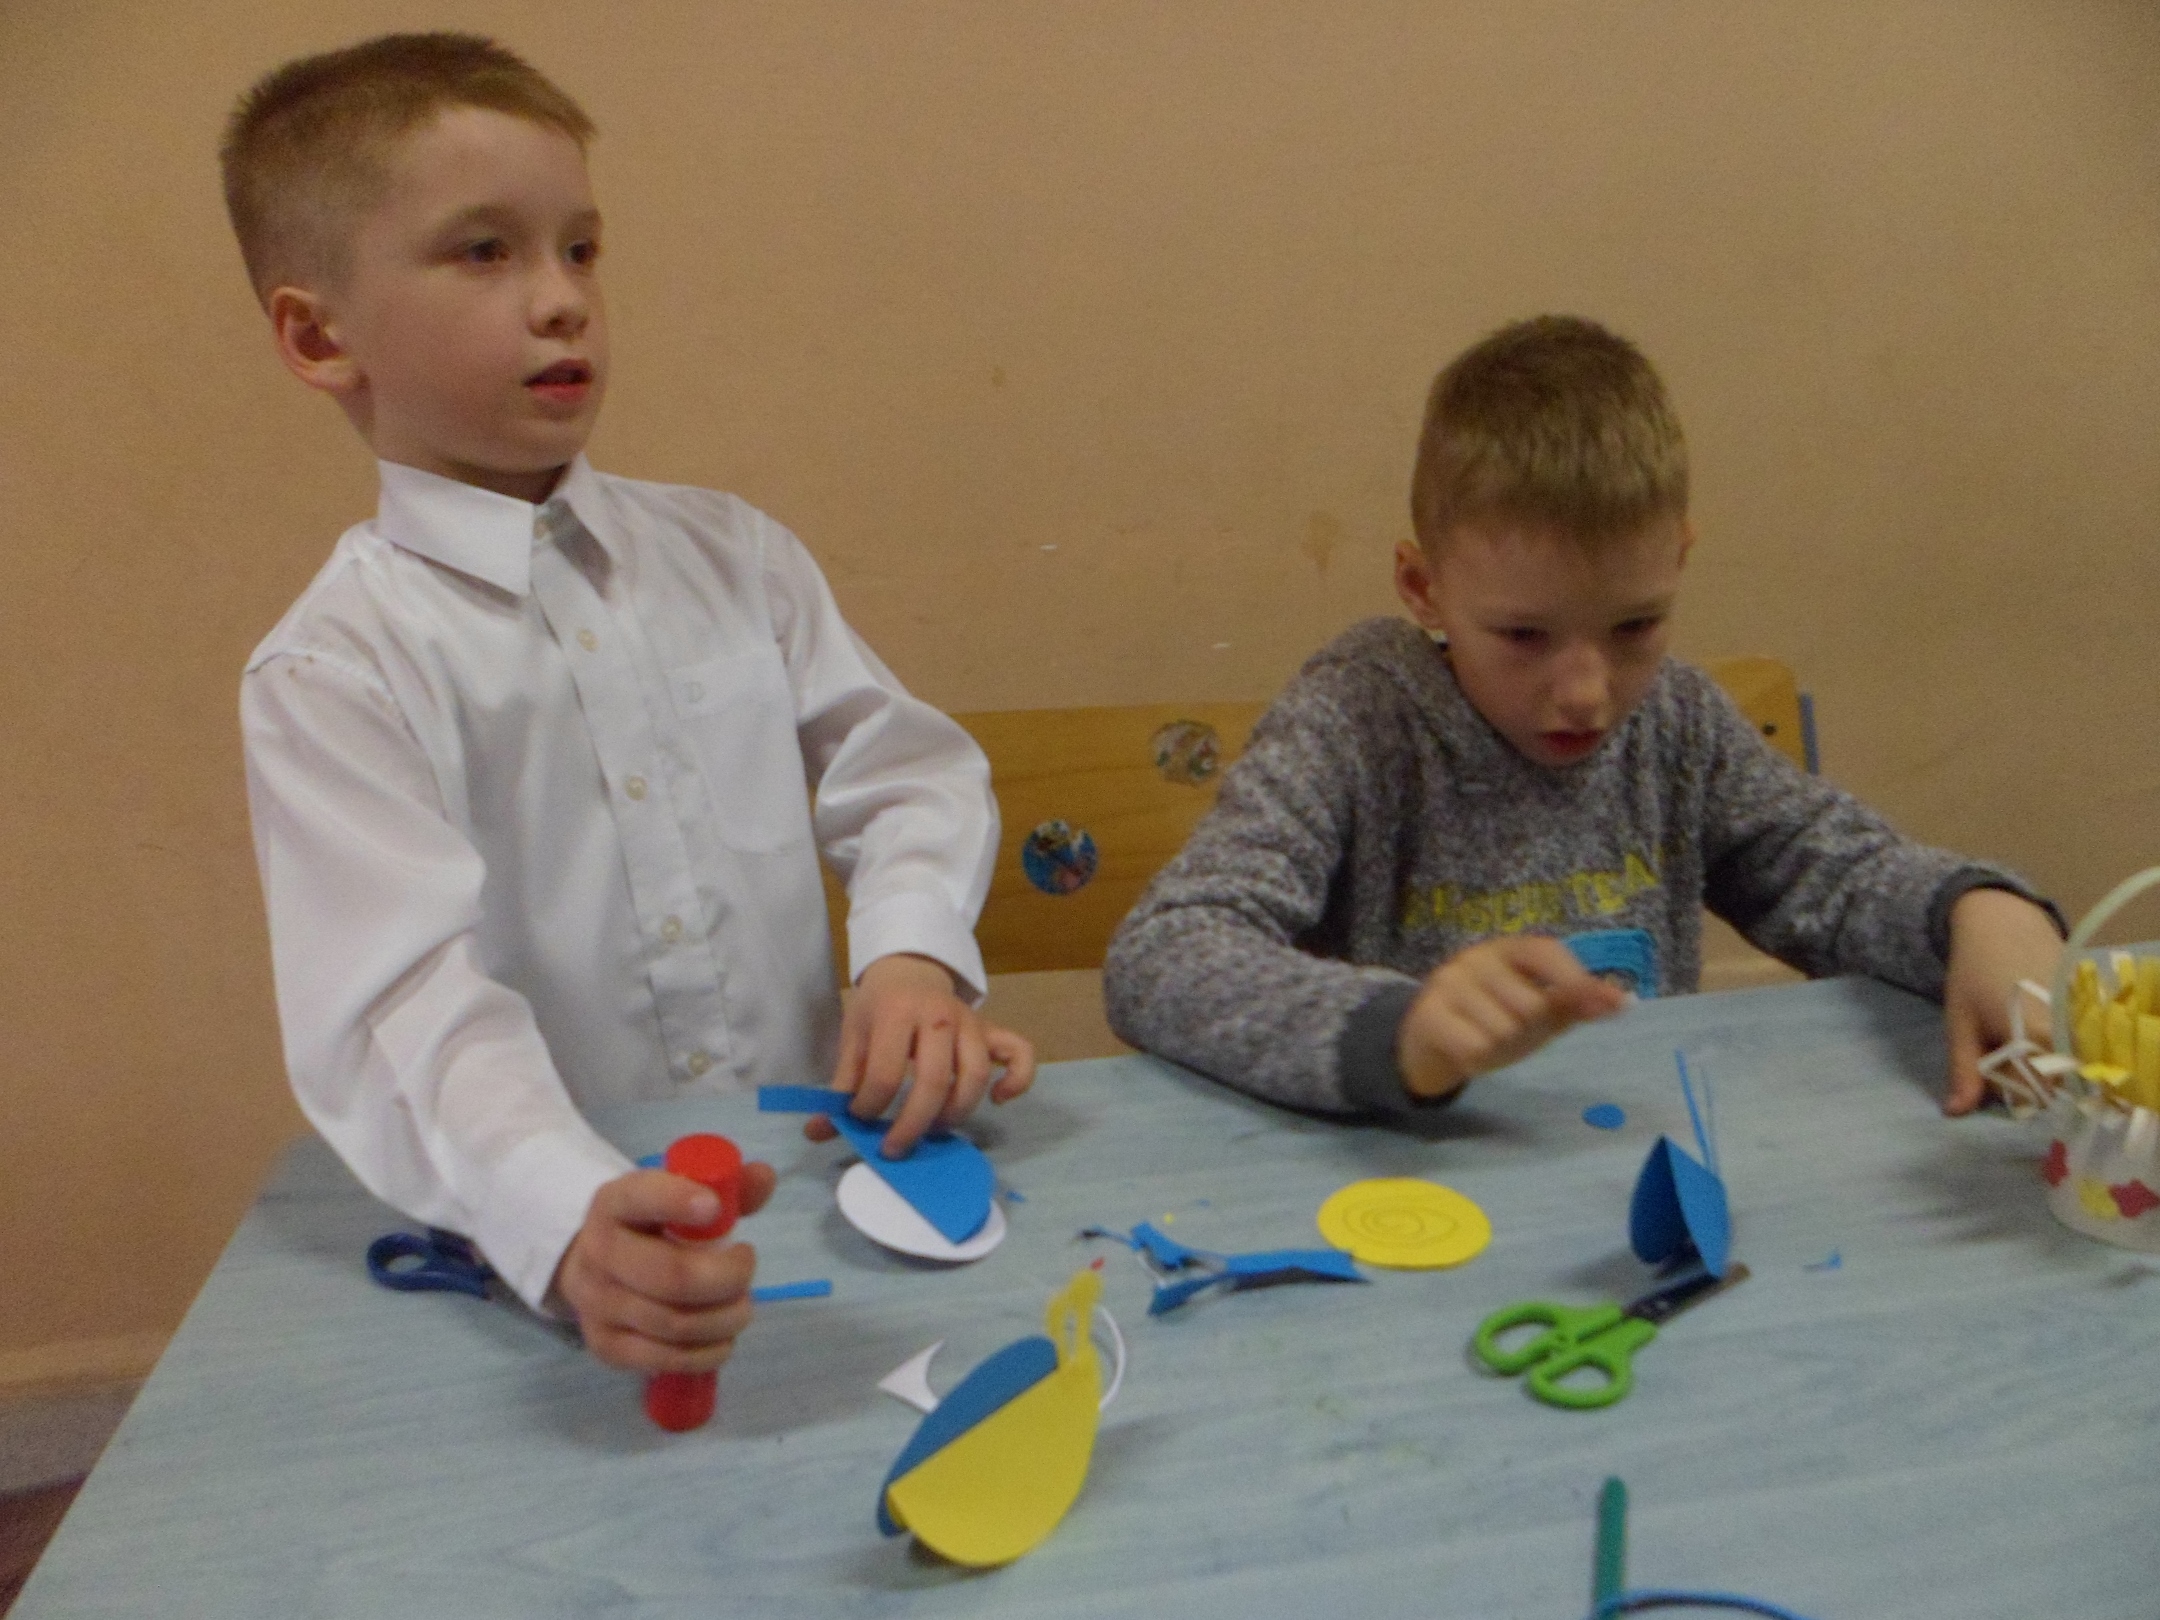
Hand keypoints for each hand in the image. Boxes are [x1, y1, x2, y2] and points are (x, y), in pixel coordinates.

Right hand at [552, 1160, 777, 1372]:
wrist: (594, 1267)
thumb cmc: (651, 1226)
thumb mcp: (680, 1194)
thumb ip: (725, 1185)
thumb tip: (763, 1178)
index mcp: (614, 1204)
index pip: (640, 1198)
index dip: (678, 1201)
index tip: (715, 1208)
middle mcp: (598, 1253)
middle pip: (672, 1275)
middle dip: (728, 1277)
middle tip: (747, 1268)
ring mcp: (597, 1304)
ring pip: (676, 1323)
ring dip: (726, 1318)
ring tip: (741, 1305)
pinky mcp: (605, 1346)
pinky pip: (666, 1358)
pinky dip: (708, 1352)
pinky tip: (723, 1337)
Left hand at [809, 952, 1035, 1155]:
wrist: (909, 970)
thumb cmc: (879, 1008)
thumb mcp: (853, 1037)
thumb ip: (841, 1085)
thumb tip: (818, 1132)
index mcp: (897, 1013)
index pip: (885, 1073)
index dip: (869, 1106)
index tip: (860, 1119)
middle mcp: (939, 1016)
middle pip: (934, 1081)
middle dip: (912, 1125)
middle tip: (895, 1147)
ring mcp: (972, 1022)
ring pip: (975, 1077)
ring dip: (955, 1114)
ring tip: (933, 1130)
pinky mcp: (992, 1030)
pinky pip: (1021, 1054)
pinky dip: (1017, 1081)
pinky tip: (999, 1101)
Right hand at [1396, 936, 1627, 1099]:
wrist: (1427, 1041)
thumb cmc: (1490, 1020)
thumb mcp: (1537, 1012)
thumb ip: (1577, 1004)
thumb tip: (1625, 1001)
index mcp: (1505, 950)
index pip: (1545, 951)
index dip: (1575, 977)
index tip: (1604, 1006)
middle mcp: (1475, 958)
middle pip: (1529, 1002)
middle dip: (1527, 1027)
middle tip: (1508, 1029)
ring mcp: (1448, 983)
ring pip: (1502, 1028)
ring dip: (1500, 1044)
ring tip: (1483, 1037)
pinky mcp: (1429, 1013)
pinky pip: (1475, 1045)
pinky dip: (1478, 1058)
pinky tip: (1465, 1048)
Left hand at [1941, 888, 2064, 1115]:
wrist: (2001, 922)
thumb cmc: (1972, 974)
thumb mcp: (1960, 1024)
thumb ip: (1963, 1070)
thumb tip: (1955, 1113)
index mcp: (2037, 1039)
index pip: (2037, 1095)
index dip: (2015, 1095)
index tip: (1995, 1081)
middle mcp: (2070, 1033)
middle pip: (2057, 1081)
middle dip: (2030, 1079)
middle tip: (2003, 1055)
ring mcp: (2084, 1018)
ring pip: (2068, 1061)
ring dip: (2044, 1059)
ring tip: (2018, 1036)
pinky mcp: (2091, 1005)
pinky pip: (2079, 1039)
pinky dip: (2059, 1040)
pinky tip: (2036, 1023)